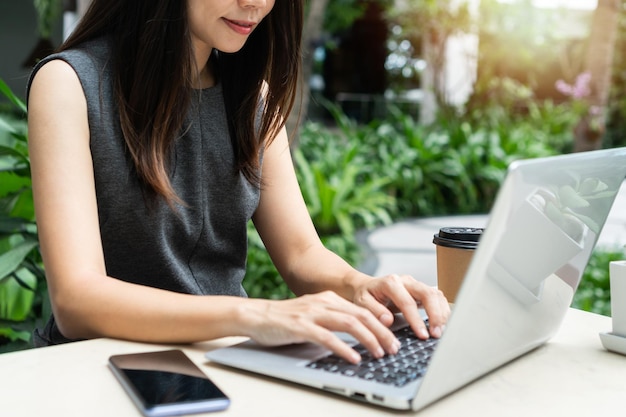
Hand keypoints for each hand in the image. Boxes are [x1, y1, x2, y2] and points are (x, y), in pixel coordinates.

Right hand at [243, 291, 400, 363]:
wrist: (256, 315)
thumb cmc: (285, 319)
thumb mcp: (314, 314)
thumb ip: (333, 319)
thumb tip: (358, 334)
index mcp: (329, 299)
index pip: (363, 311)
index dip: (381, 325)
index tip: (393, 339)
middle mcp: (323, 303)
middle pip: (361, 316)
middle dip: (381, 333)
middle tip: (394, 348)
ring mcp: (312, 314)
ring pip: (349, 324)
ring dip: (368, 339)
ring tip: (380, 353)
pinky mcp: (301, 327)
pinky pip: (327, 337)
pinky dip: (344, 348)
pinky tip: (354, 358)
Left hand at [352, 273, 449, 340]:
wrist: (367, 287)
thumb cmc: (365, 296)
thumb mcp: (362, 303)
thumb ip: (374, 311)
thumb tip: (388, 320)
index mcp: (390, 283)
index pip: (408, 302)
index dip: (417, 320)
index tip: (422, 335)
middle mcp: (406, 281)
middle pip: (427, 294)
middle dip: (435, 315)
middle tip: (436, 334)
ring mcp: (416, 285)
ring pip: (435, 294)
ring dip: (441, 313)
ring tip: (440, 331)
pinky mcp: (422, 291)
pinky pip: (437, 298)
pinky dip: (442, 311)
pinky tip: (441, 324)